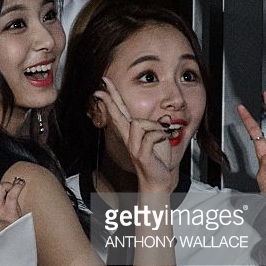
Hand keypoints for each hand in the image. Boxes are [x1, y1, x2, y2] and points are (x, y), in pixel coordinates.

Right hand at [94, 77, 176, 193]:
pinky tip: (165, 139)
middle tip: (100, 89)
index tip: (103, 84)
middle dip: (109, 100)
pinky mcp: (141, 154)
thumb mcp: (159, 139)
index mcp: (132, 132)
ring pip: (138, 123)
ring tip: (164, 134)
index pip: (119, 111)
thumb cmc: (158, 160)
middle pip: (117, 115)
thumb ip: (159, 126)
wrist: (158, 181)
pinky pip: (150, 136)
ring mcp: (134, 146)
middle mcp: (129, 138)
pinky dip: (161, 135)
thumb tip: (165, 117)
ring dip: (154, 126)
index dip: (112, 97)